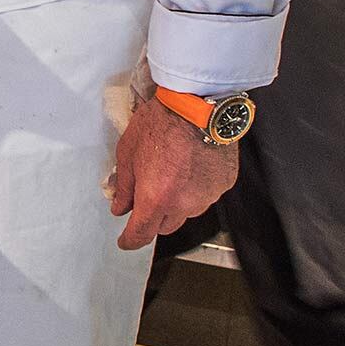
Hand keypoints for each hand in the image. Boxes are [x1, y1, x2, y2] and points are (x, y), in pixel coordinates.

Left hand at [110, 93, 237, 250]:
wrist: (198, 105)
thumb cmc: (160, 123)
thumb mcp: (128, 152)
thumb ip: (124, 186)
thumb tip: (120, 207)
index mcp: (156, 198)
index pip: (141, 234)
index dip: (130, 240)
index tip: (125, 240)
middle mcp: (184, 204)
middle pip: (165, 226)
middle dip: (153, 217)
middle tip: (147, 194)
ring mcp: (208, 196)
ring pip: (188, 212)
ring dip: (177, 203)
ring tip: (172, 173)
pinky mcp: (224, 185)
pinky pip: (206, 195)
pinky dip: (196, 188)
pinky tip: (191, 166)